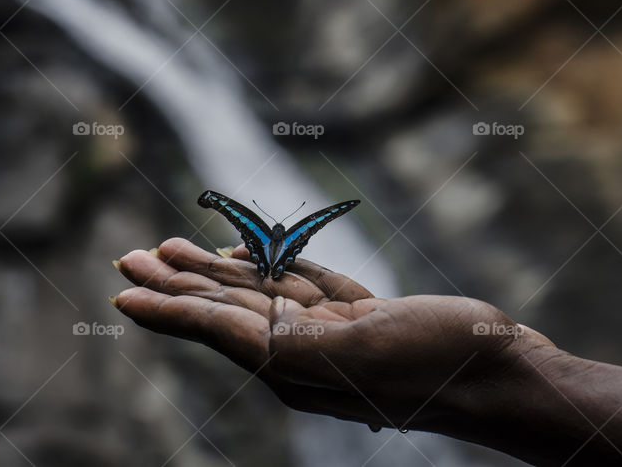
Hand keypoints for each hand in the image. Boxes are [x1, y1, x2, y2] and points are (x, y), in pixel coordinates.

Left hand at [111, 238, 556, 434]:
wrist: (499, 372)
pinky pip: (304, 285)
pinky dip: (272, 267)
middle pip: (226, 305)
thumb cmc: (427, 363)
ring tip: (173, 249)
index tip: (122, 292)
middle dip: (177, 280)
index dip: (166, 306)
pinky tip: (249, 256)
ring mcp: (333, 333)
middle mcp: (303, 351)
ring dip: (215, 268)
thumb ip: (278, 337)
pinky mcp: (363, 316)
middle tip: (131, 257)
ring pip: (260, 291)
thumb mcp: (345, 350)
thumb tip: (217, 325)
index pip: (213, 325)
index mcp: (290, 364)